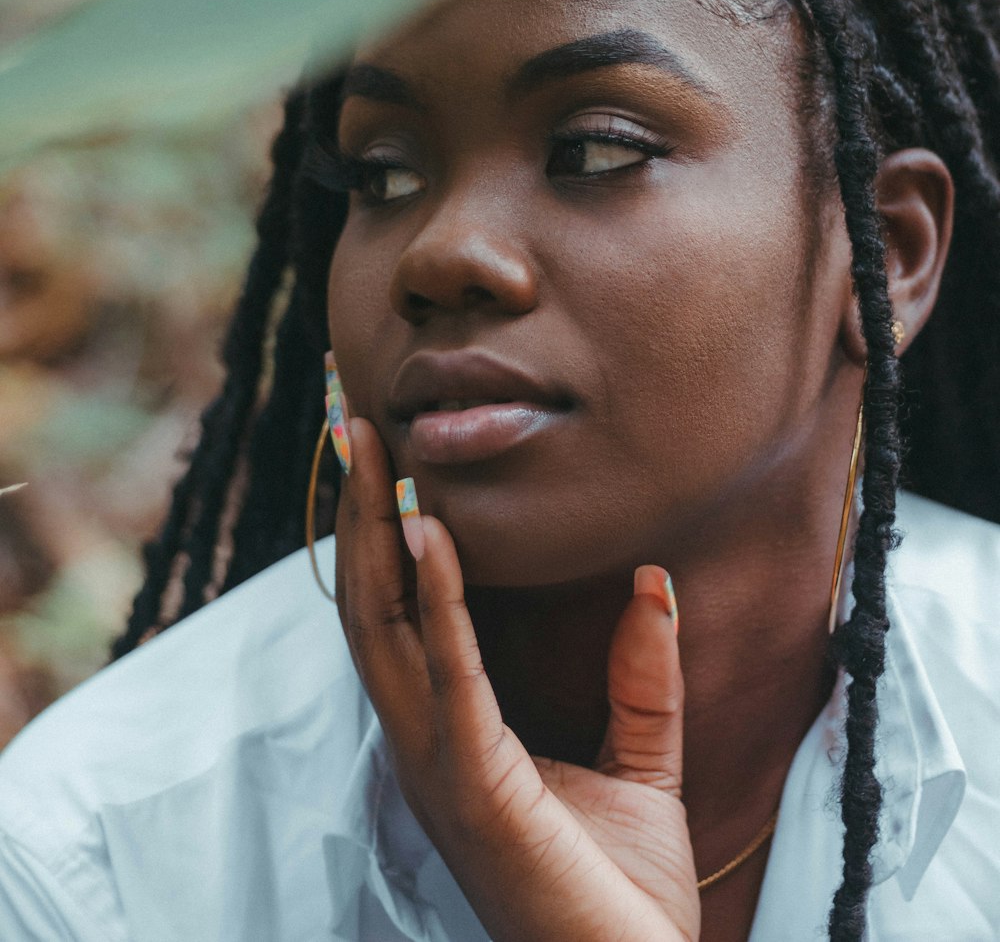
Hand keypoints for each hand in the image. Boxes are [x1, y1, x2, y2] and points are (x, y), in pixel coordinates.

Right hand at [335, 418, 700, 941]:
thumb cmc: (623, 896)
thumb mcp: (641, 766)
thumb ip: (642, 678)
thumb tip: (653, 579)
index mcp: (452, 732)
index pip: (398, 612)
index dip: (384, 531)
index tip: (384, 452)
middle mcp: (425, 740)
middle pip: (372, 602)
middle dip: (361, 510)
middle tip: (354, 420)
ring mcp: (437, 765)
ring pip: (384, 626)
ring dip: (377, 532)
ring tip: (374, 450)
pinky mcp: (474, 787)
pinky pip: (450, 676)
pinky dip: (435, 602)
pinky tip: (432, 536)